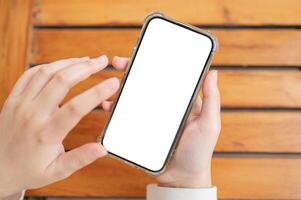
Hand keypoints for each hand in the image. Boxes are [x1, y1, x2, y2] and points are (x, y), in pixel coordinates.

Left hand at [0, 55, 120, 196]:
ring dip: (68, 63)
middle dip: (86, 68)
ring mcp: (20, 104)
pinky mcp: (12, 99)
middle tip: (102, 61)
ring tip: (86, 60)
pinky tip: (62, 65)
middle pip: (61, 82)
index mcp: (46, 134)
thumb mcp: (57, 171)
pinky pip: (29, 75)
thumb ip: (80, 158)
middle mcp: (32, 115)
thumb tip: (102, 148)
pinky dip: (48, 66)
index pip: (76, 108)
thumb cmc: (28, 170)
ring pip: (46, 73)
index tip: (113, 82)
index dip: (97, 92)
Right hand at [106, 57, 220, 187]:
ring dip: (120, 87)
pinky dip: (116, 109)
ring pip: (134, 97)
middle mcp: (164, 105)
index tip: (143, 53)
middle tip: (119, 63)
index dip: (155, 63)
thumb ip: (212, 100)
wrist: (182, 177)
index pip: (166, 76)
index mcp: (180, 100)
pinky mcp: (141, 128)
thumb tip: (213, 72)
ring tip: (110, 83)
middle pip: (146, 83)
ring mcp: (151, 116)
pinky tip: (108, 105)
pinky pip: (126, 116)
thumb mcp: (209, 124)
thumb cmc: (199, 151)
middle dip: (132, 71)